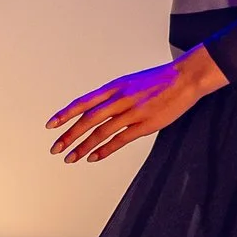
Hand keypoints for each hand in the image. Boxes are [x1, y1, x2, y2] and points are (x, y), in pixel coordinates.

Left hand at [48, 49, 226, 162]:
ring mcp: (132, 112)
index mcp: (115, 87)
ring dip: (83, 146)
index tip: (51, 125)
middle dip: (69, 135)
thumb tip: (96, 107)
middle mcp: (120, 98)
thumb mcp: (131, 82)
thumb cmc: (160, 80)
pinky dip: (105, 150)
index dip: (66, 114)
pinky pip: (120, 140)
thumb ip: (114, 95)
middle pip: (88, 119)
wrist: (185, 78)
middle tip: (56, 148)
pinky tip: (94, 158)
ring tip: (70, 158)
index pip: (84, 102)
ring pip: (101, 131)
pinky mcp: (145, 124)